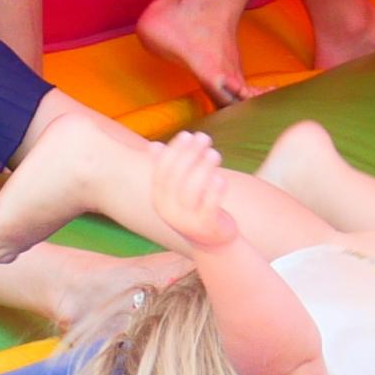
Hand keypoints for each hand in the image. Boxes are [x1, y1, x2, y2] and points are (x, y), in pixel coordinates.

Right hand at [143, 132, 241, 256]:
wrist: (212, 241)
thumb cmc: (195, 207)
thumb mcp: (178, 190)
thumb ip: (168, 169)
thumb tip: (153, 145)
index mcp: (159, 200)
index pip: (162, 172)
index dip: (173, 151)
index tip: (187, 134)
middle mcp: (169, 212)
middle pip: (177, 178)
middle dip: (190, 154)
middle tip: (205, 138)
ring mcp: (187, 221)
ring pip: (192, 191)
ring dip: (203, 168)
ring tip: (214, 153)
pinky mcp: (206, 227)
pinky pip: (209, 206)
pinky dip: (214, 191)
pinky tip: (221, 178)